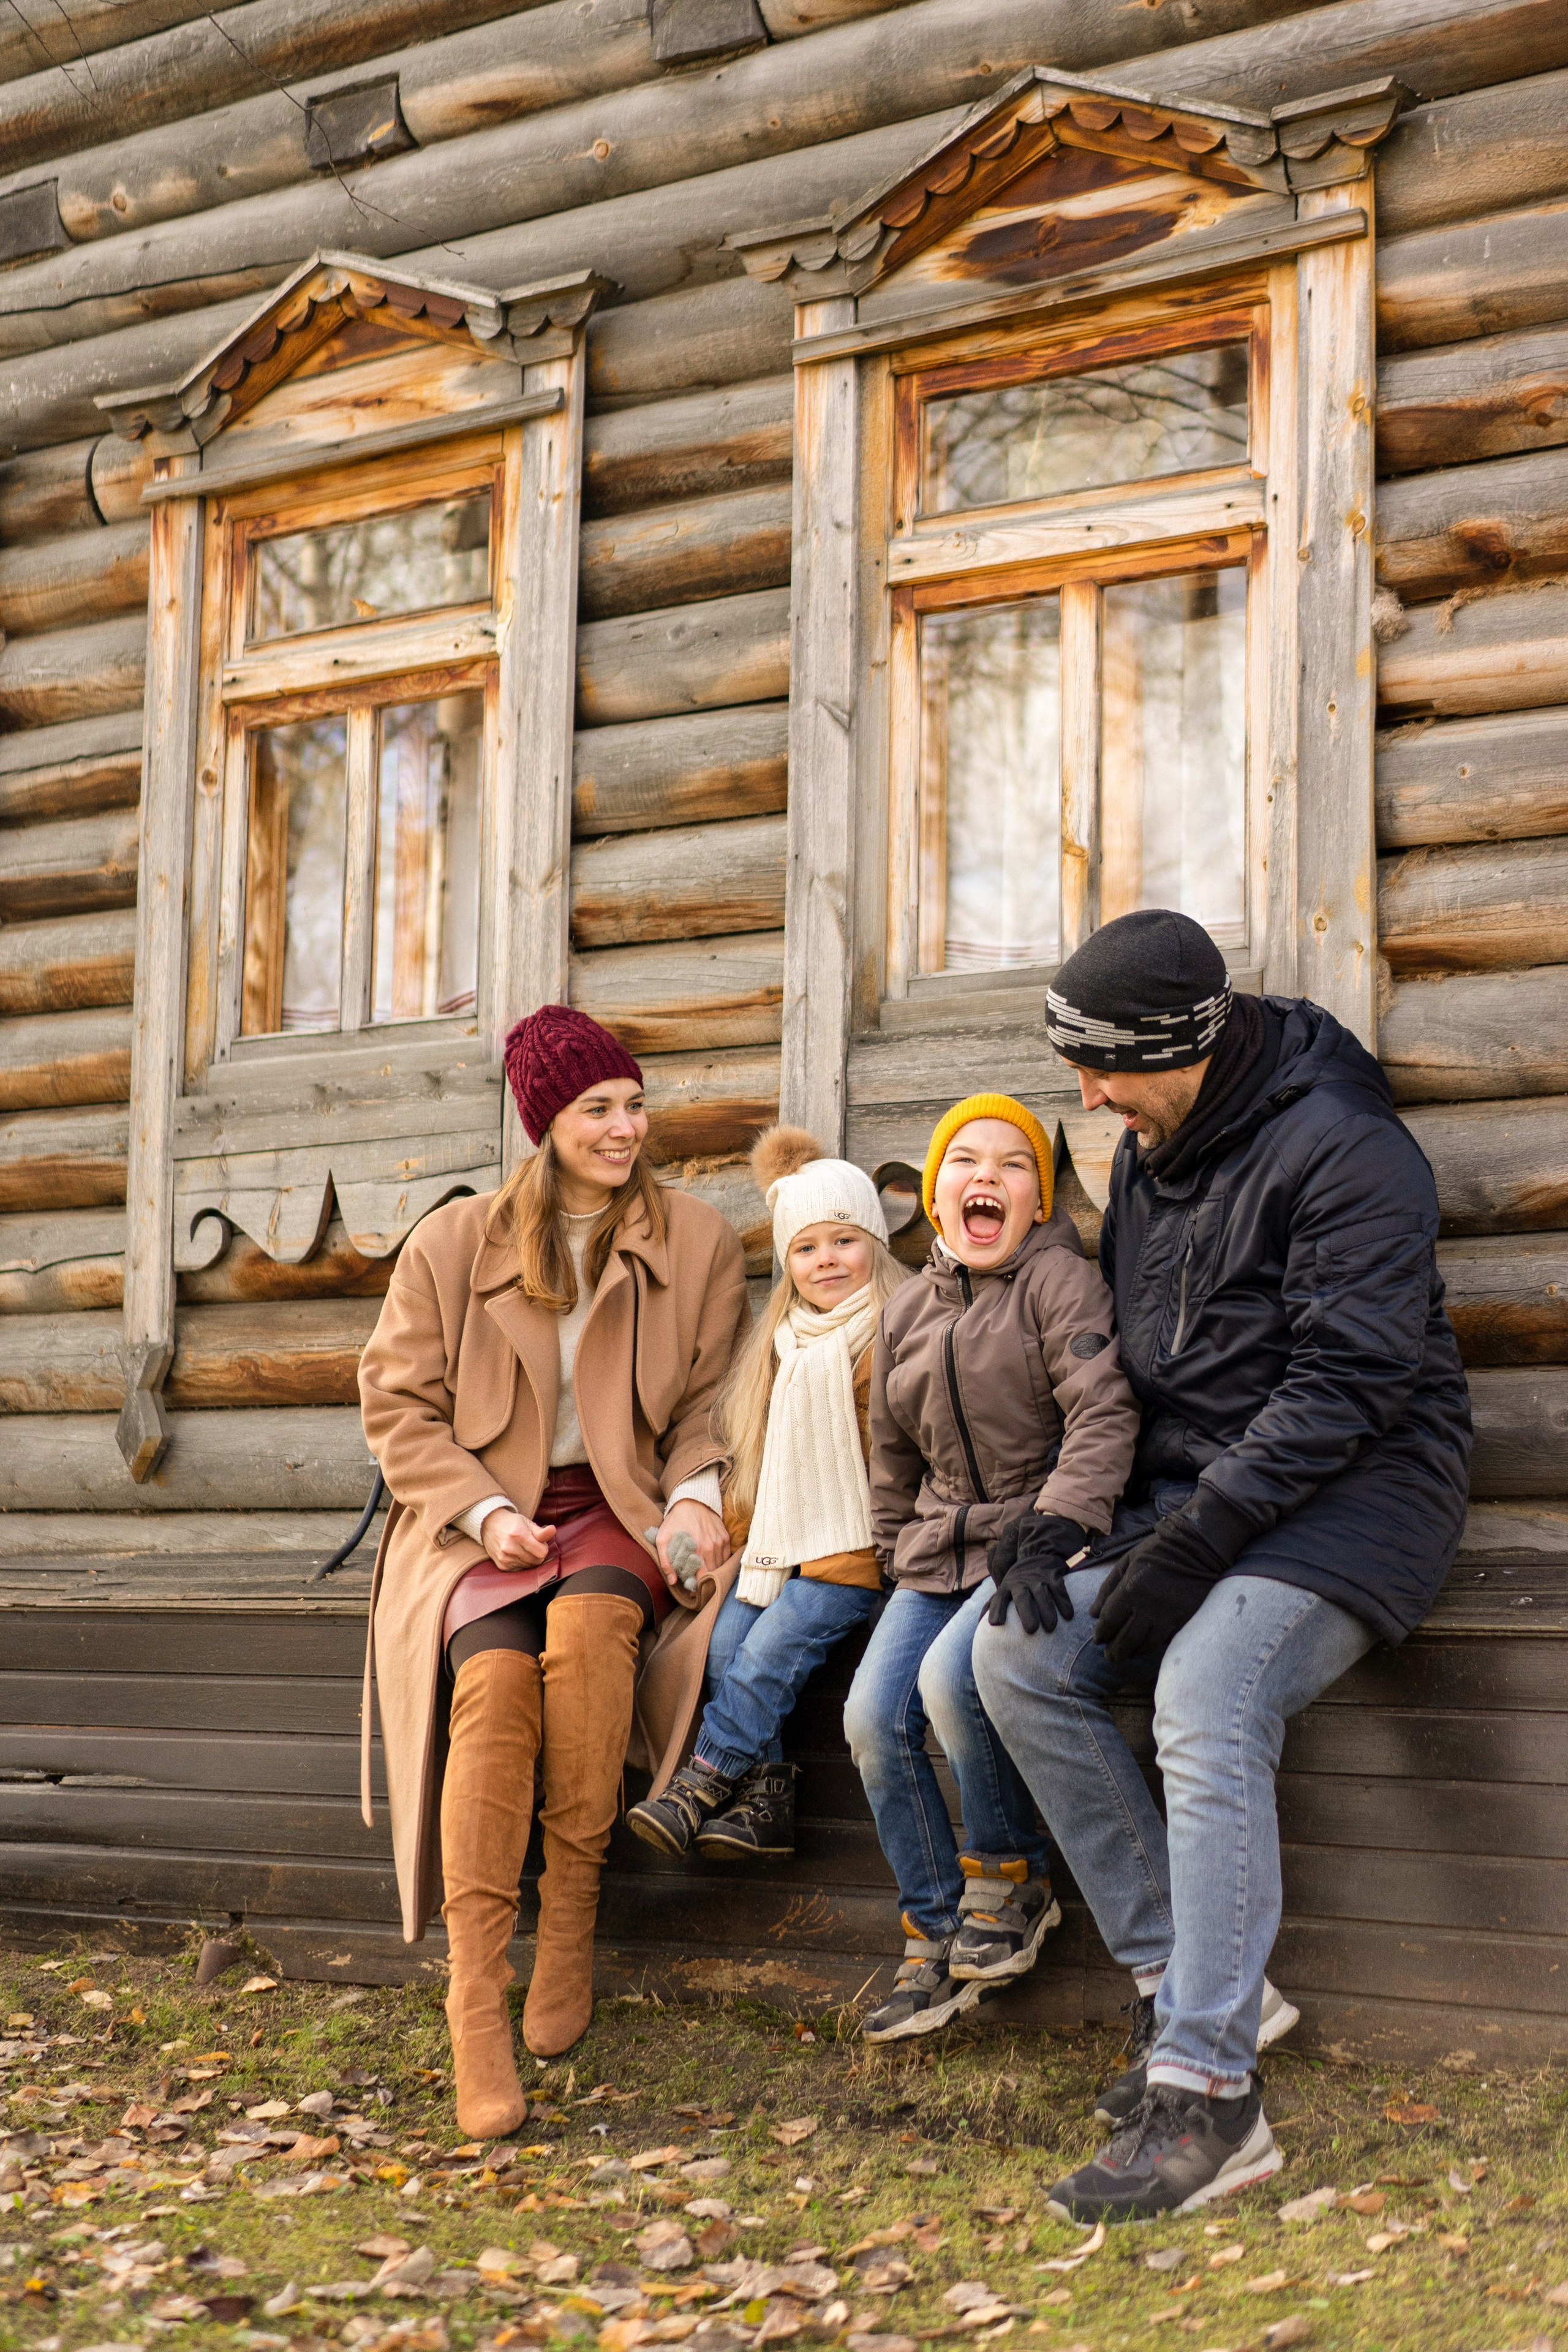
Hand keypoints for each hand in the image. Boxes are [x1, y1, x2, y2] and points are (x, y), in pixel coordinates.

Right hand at [480, 1510, 555, 1568]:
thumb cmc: (512, 1523)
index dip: (543, 1547)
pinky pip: (520, 1570)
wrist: (490, 1525)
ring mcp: (505, 1558)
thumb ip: (541, 1531)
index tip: (538, 1541)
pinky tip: (517, 1554)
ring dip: (530, 1559)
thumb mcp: (527, 1523)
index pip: (542, 1552)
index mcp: (518, 1535)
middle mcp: (510, 1548)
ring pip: (529, 1566)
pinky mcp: (502, 1566)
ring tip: (523, 1548)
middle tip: (531, 1545)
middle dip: (537, 1554)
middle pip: (536, 1561)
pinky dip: (522, 1563)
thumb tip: (553, 1530)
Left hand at [657, 1498, 728, 1590]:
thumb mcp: (663, 1539)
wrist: (692, 1500)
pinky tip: (711, 1561)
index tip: (692, 1588)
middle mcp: (712, 1548)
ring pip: (721, 1566)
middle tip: (698, 1582)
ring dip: (713, 1571)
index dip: (697, 1586)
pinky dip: (720, 1562)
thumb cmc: (675, 1521)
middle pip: (713, 1573)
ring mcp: (720, 1542)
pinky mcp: (725, 1537)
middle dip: (706, 1581)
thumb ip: (666, 1561)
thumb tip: (673, 1581)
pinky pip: (726, 1557)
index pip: (702, 1578)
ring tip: (704, 1572)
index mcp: (697, 1550)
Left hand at [986, 1512, 1088, 1635]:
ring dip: (1047, 1611)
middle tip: (1030, 1630)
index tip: (995, 1624)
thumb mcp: (1004, 1589)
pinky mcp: (1053, 1576)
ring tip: (1050, 1628)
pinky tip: (1068, 1615)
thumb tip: (981, 1622)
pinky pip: (1059, 1589)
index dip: (996, 1610)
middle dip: (1026, 1613)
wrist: (1037, 1555)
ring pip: (1042, 1594)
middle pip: (1022, 1597)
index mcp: (1007, 1587)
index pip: (999, 1598)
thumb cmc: (1018, 1582)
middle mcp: (1021, 1582)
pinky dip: (1064, 1602)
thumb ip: (993, 1605)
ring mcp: (1038, 1578)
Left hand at [1090, 1513, 1232, 1663]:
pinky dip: (1152, 1647)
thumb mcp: (1126, 1561)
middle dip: (1115, 1651)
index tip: (1098, 1640)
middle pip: (1126, 1639)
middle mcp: (1148, 1606)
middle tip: (1110, 1657)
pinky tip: (1145, 1647)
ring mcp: (1168, 1615)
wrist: (1196, 1548)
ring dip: (1133, 1653)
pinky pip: (1164, 1641)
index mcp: (1131, 1588)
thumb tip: (1093, 1613)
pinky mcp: (1184, 1620)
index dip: (1102, 1633)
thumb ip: (1108, 1587)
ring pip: (1146, 1645)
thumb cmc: (1156, 1551)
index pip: (1110, 1620)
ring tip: (1126, 1656)